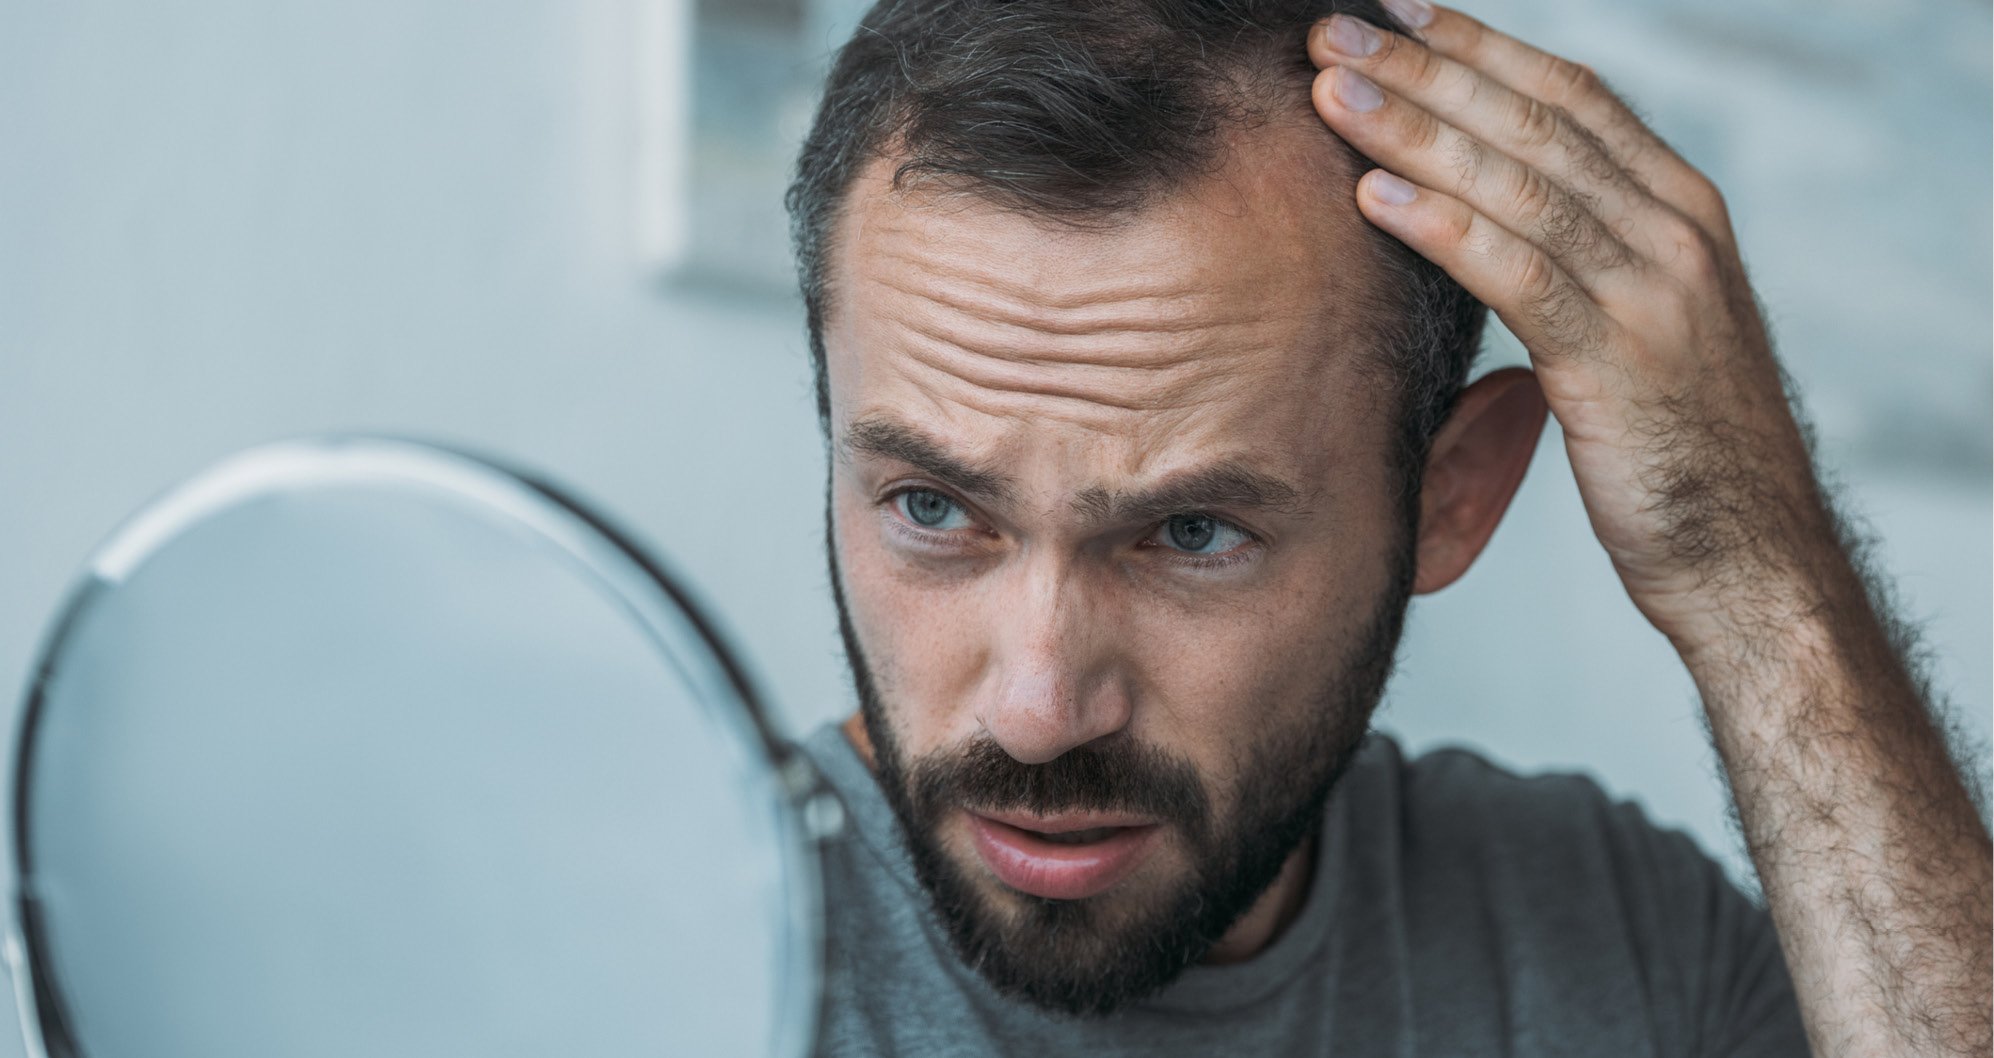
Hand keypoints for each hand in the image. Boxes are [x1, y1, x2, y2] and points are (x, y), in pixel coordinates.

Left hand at [1308, 1, 1831, 649]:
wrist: (1753, 559)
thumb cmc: (1680, 449)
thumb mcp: (1642, 327)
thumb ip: (1586, 258)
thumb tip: (1495, 210)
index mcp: (1683, 210)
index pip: (1570, 96)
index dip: (1478, 49)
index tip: (1395, 16)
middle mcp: (1677, 232)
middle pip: (1534, 123)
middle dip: (1426, 71)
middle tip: (1332, 34)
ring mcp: (1655, 293)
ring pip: (1519, 184)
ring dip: (1415, 132)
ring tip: (1330, 97)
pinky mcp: (1621, 364)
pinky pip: (1520, 275)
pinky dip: (1442, 228)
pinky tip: (1372, 198)